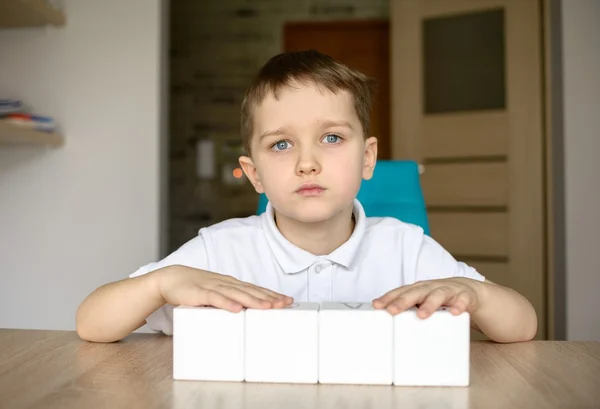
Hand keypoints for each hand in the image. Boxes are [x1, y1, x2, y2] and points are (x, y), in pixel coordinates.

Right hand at [156, 265, 293, 312]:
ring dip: (254, 300)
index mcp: (232, 284)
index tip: (288, 300)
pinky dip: (227, 303)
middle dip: (269, 298)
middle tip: (285, 304)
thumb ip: (231, 299)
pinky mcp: (200, 293)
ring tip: (268, 307)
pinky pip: (215, 299)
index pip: (256, 289)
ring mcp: (214, 287)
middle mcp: (226, 283)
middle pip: (251, 291)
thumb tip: (248, 310)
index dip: (272, 294)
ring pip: (237, 294)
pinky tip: (237, 309)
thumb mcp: (217, 293)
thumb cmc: (196, 288)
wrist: (171, 279)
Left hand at [372, 277, 479, 317]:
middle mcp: (432, 288)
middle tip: (392, 311)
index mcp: (420, 290)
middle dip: (403, 301)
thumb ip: (409, 310)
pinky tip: (455, 313)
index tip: (377, 306)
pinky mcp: (466, 296)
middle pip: (416, 292)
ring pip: (438, 295)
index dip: (388, 298)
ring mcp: (449, 291)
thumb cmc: (441, 299)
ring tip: (421, 315)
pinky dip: (459, 305)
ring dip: (429, 304)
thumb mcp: (424, 302)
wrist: (470, 291)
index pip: (401, 292)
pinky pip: (463, 300)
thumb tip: (387, 325)